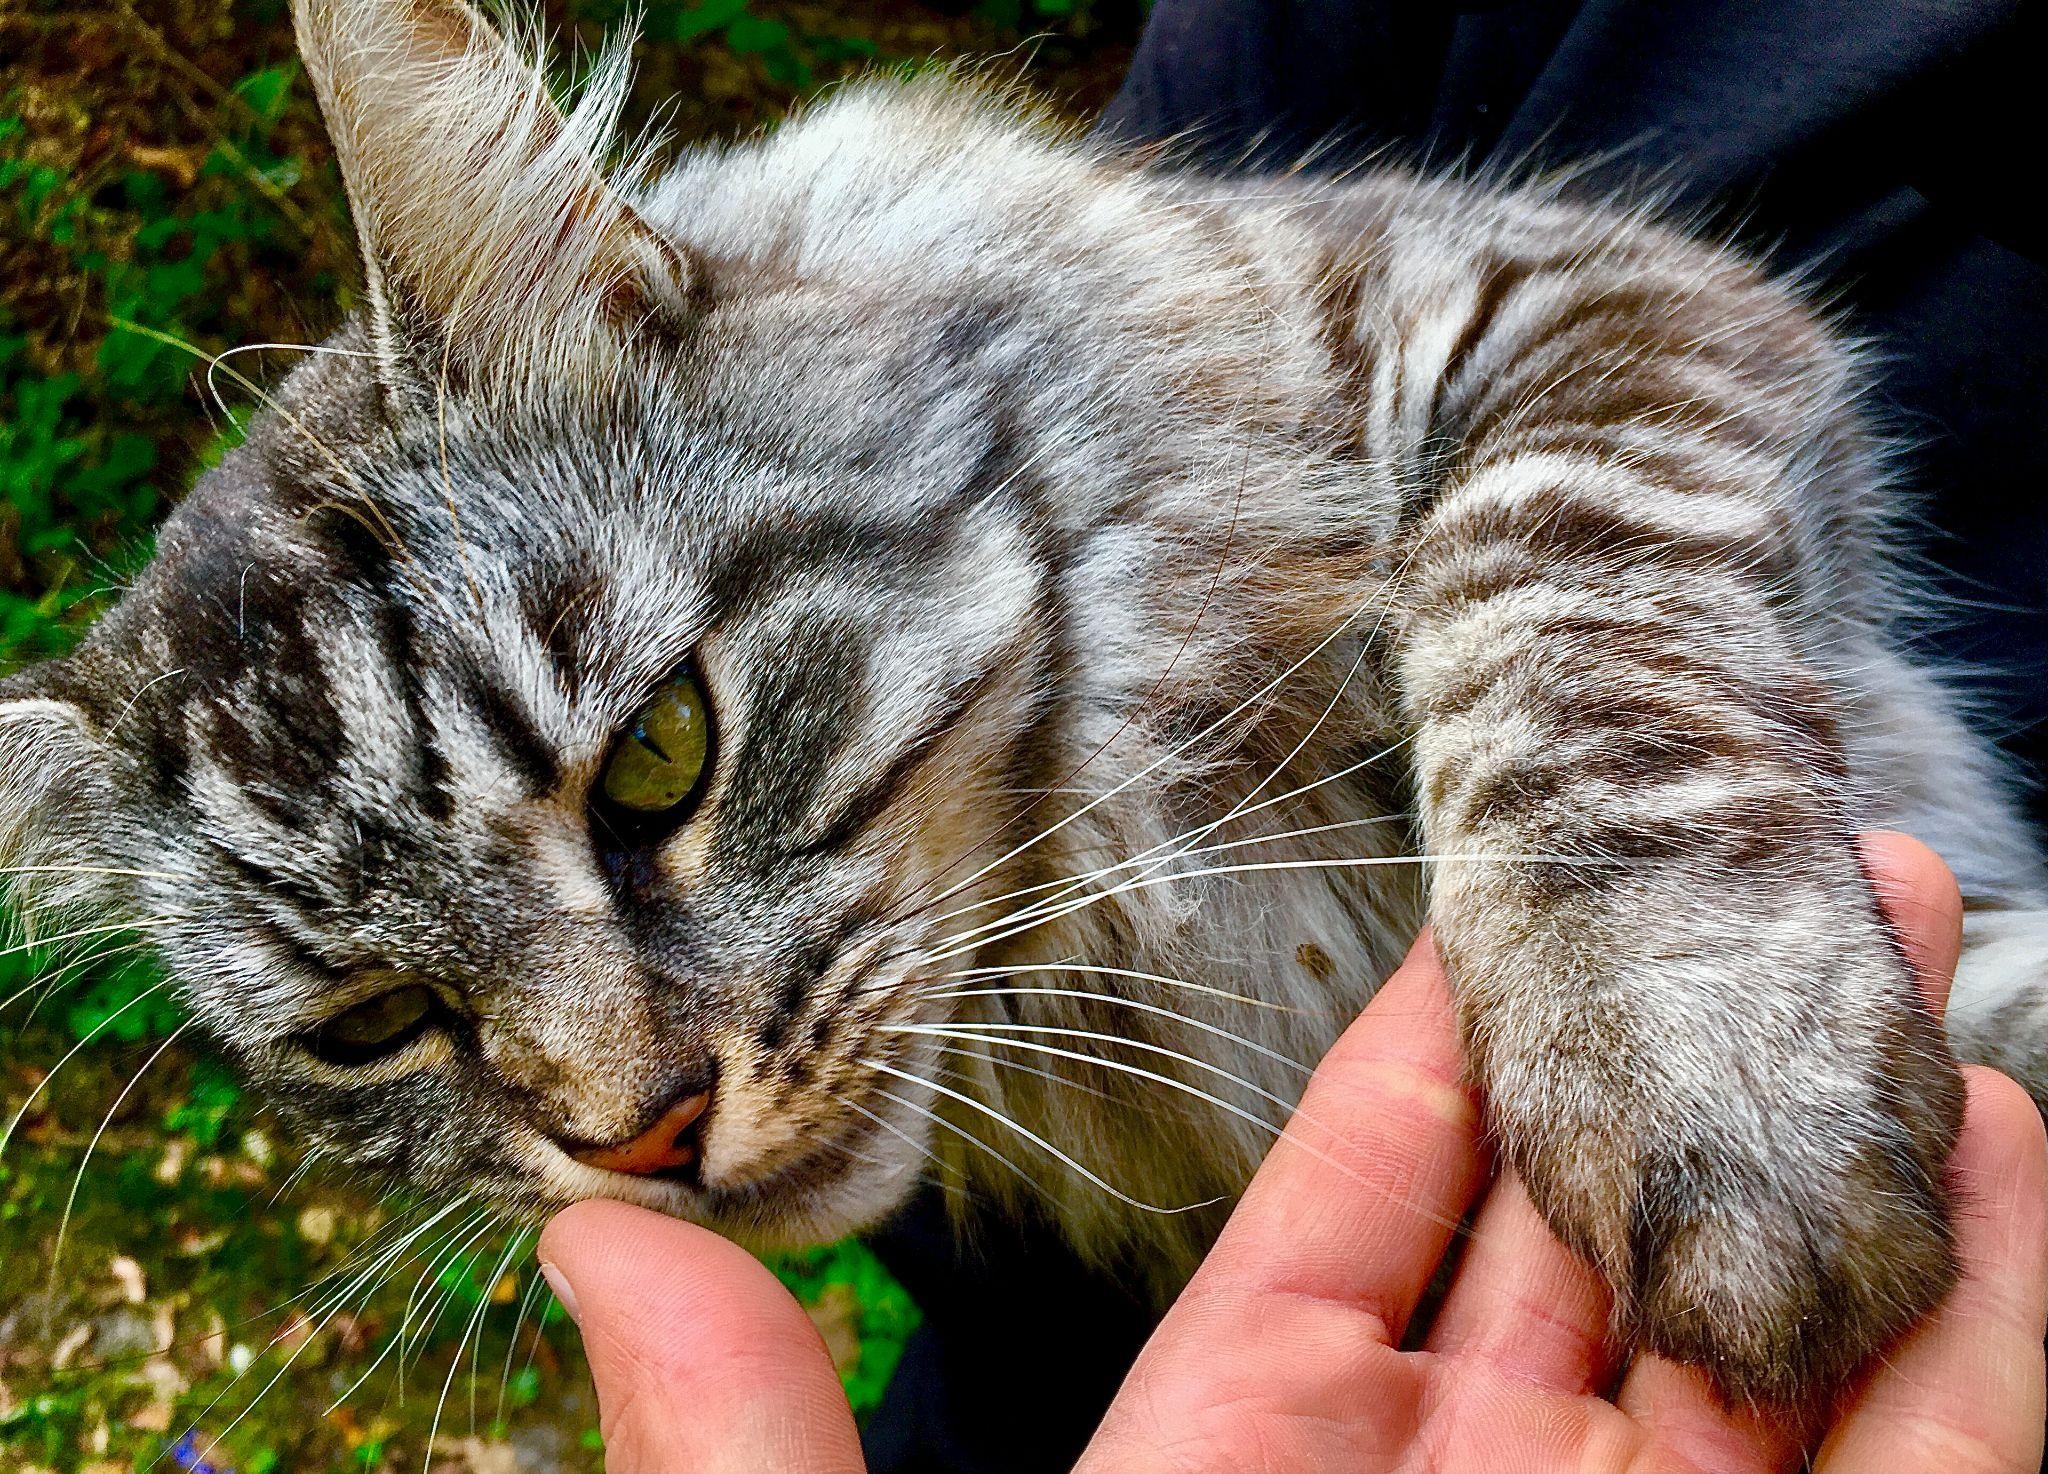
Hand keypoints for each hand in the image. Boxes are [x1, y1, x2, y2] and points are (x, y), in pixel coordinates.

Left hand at [536, 832, 2047, 1473]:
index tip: (1495, 887)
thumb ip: (754, 1453)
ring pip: (1770, 1320)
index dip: (1438, 1040)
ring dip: (1840, 1130)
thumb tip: (591, 1229)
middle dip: (1670, 1029)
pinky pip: (1925, 1470)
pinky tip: (1995, 1145)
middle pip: (1586, 1223)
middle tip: (1746, 848)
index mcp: (1242, 1473)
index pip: (1362, 1205)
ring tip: (1893, 948)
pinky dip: (1974, 1314)